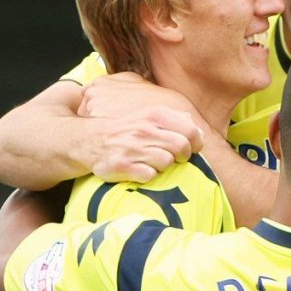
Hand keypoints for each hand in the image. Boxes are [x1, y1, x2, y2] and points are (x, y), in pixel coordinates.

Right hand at [79, 74, 200, 181]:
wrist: (91, 140)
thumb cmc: (127, 130)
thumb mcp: (149, 115)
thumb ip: (176, 120)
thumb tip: (199, 133)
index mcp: (154, 115)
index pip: (190, 131)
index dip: (196, 143)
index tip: (191, 149)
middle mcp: (144, 130)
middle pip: (181, 148)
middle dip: (182, 156)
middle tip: (175, 158)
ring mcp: (133, 148)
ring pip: (167, 162)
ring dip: (163, 166)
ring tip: (152, 161)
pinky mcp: (123, 166)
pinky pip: (150, 175)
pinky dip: (148, 175)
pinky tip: (140, 169)